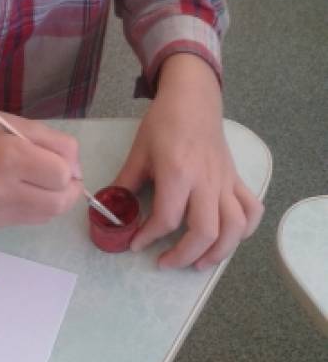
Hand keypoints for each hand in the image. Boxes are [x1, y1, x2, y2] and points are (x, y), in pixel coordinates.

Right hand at [0, 103, 83, 226]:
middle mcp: (0, 189)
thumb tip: (77, 172)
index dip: (68, 167)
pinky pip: (30, 220)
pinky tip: (22, 190)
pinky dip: (36, 206)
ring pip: (47, 215)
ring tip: (40, 181)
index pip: (60, 175)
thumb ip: (57, 144)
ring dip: (54, 199)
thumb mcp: (21, 124)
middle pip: (58, 203)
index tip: (60, 158)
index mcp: (9, 157)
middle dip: (68, 190)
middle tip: (60, 176)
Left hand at [113, 54, 263, 268]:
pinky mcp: (236, 179)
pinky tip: (227, 239)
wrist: (193, 99)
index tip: (135, 244)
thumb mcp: (139, 152)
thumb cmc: (163, 123)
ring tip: (199, 262)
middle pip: (205, 231)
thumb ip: (125, 183)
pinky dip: (245, 230)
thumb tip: (109, 210)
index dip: (149, 237)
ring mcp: (225, 182)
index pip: (167, 218)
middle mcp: (206, 181)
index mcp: (178, 173)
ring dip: (218, 252)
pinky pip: (251, 210)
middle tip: (165, 262)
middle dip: (184, 255)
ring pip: (234, 227)